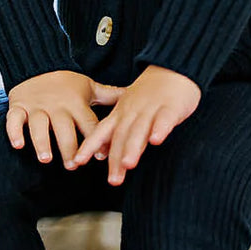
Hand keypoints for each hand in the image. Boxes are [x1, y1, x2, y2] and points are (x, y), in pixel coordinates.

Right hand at [6, 71, 122, 168]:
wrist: (37, 64)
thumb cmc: (66, 82)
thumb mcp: (90, 86)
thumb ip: (110, 95)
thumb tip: (133, 95)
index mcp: (76, 103)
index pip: (88, 123)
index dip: (95, 139)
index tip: (102, 156)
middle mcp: (57, 106)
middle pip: (63, 128)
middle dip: (68, 147)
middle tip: (72, 166)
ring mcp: (36, 107)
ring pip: (38, 125)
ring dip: (42, 142)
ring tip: (46, 159)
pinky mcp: (18, 107)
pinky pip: (14, 120)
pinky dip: (14, 132)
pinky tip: (18, 145)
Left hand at [70, 65, 200, 185]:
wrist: (173, 69)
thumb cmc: (151, 94)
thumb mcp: (129, 110)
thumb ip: (120, 132)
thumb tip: (108, 155)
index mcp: (120, 113)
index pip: (101, 131)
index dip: (89, 146)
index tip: (78, 162)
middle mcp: (132, 112)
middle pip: (122, 136)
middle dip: (116, 159)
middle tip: (113, 180)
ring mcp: (150, 109)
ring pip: (140, 129)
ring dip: (134, 147)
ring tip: (129, 165)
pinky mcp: (170, 107)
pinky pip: (164, 118)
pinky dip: (160, 129)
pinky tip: (156, 140)